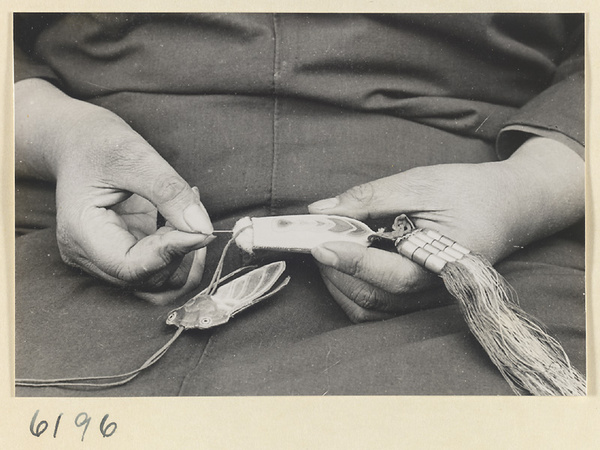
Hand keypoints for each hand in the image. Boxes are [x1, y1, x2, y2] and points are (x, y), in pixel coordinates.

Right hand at [16, 79, 213, 303]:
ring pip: (159, 281)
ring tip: (192, 214)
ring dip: (186, 256)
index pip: (132, 268)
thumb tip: (202, 227)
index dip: (172, 255)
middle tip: (196, 211)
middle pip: (148, 280)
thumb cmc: (97, 143)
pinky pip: (160, 266)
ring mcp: (107, 258)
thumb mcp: (134, 156)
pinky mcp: (126, 252)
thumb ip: (169, 192)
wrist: (77, 141)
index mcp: (82, 236)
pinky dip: (181, 250)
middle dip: (182, 252)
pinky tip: (185, 218)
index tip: (203, 231)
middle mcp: (91, 257)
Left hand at [308, 138, 583, 321]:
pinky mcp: (420, 298)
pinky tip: (344, 263)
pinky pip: (380, 309)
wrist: (507, 205)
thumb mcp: (420, 183)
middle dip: (339, 272)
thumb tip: (323, 211)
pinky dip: (353, 290)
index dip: (353, 263)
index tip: (320, 244)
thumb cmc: (468, 190)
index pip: (395, 276)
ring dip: (342, 284)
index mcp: (450, 261)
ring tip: (330, 250)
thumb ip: (370, 198)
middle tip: (319, 240)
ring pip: (374, 310)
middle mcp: (441, 290)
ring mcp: (430, 299)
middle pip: (378, 298)